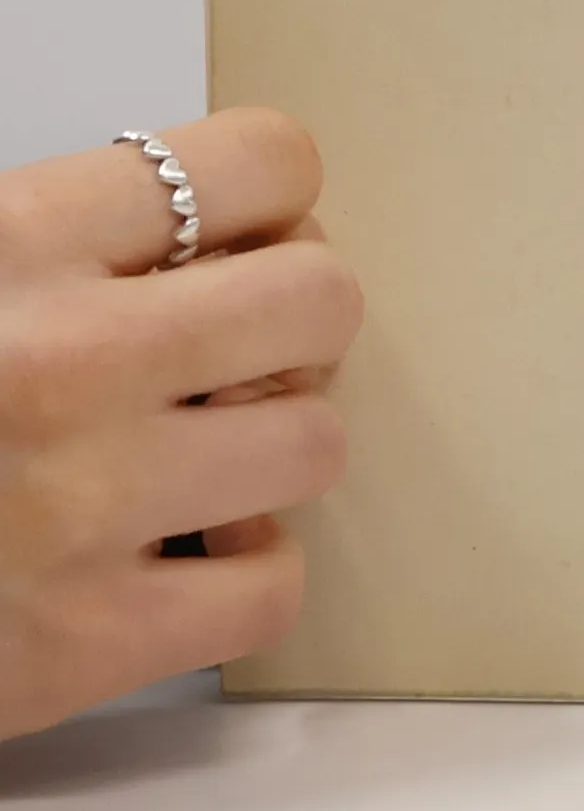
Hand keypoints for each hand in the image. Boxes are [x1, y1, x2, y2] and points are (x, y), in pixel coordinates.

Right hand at [0, 109, 361, 740]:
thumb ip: (34, 225)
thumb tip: (159, 205)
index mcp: (7, 245)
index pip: (261, 162)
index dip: (269, 194)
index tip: (241, 230)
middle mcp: (65, 365)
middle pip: (324, 299)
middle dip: (291, 318)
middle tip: (231, 342)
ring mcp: (84, 510)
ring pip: (316, 443)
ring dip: (268, 445)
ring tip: (191, 448)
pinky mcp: (80, 648)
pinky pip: (270, 590)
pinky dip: (242, 573)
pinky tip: (176, 550)